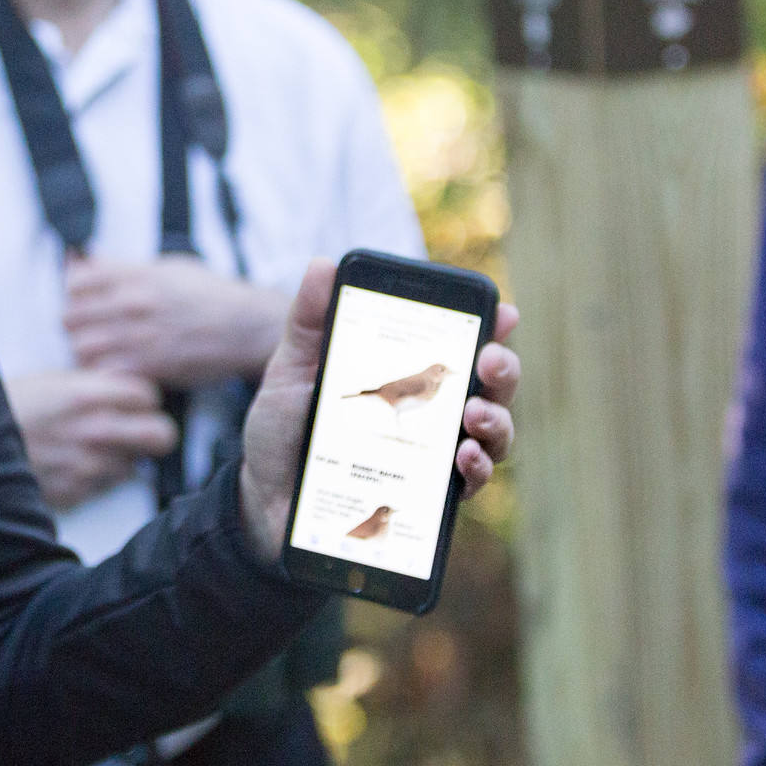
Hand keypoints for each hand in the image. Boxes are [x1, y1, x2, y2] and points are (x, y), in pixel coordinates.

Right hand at [6, 368, 180, 512]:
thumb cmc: (7, 409)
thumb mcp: (52, 380)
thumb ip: (95, 384)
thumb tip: (126, 387)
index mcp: (88, 395)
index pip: (149, 396)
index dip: (143, 399)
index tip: (136, 402)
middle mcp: (94, 431)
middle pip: (160, 434)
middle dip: (154, 430)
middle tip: (142, 429)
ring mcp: (87, 465)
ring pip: (134, 464)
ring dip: (120, 457)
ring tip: (93, 447)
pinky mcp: (75, 491)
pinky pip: (104, 486)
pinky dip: (96, 477)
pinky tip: (74, 463)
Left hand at [64, 255, 288, 387]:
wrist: (247, 326)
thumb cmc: (209, 295)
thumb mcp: (168, 268)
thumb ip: (125, 267)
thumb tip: (86, 261)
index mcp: (137, 275)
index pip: (76, 282)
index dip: (73, 296)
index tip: (84, 304)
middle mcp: (135, 301)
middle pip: (71, 316)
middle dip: (74, 327)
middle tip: (87, 334)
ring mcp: (142, 333)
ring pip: (82, 346)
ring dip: (84, 353)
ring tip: (99, 355)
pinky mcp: (153, 364)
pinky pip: (106, 370)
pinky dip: (104, 372)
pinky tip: (117, 370)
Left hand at [236, 259, 519, 563]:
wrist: (260, 495)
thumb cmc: (283, 428)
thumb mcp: (291, 369)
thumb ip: (309, 321)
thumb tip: (322, 264)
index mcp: (406, 373)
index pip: (461, 345)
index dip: (493, 327)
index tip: (505, 314)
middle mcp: (430, 413)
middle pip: (489, 388)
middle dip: (503, 371)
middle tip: (491, 362)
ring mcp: (433, 458)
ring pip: (492, 437)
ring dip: (497, 421)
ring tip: (476, 414)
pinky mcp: (425, 501)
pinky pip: (468, 486)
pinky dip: (477, 470)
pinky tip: (464, 457)